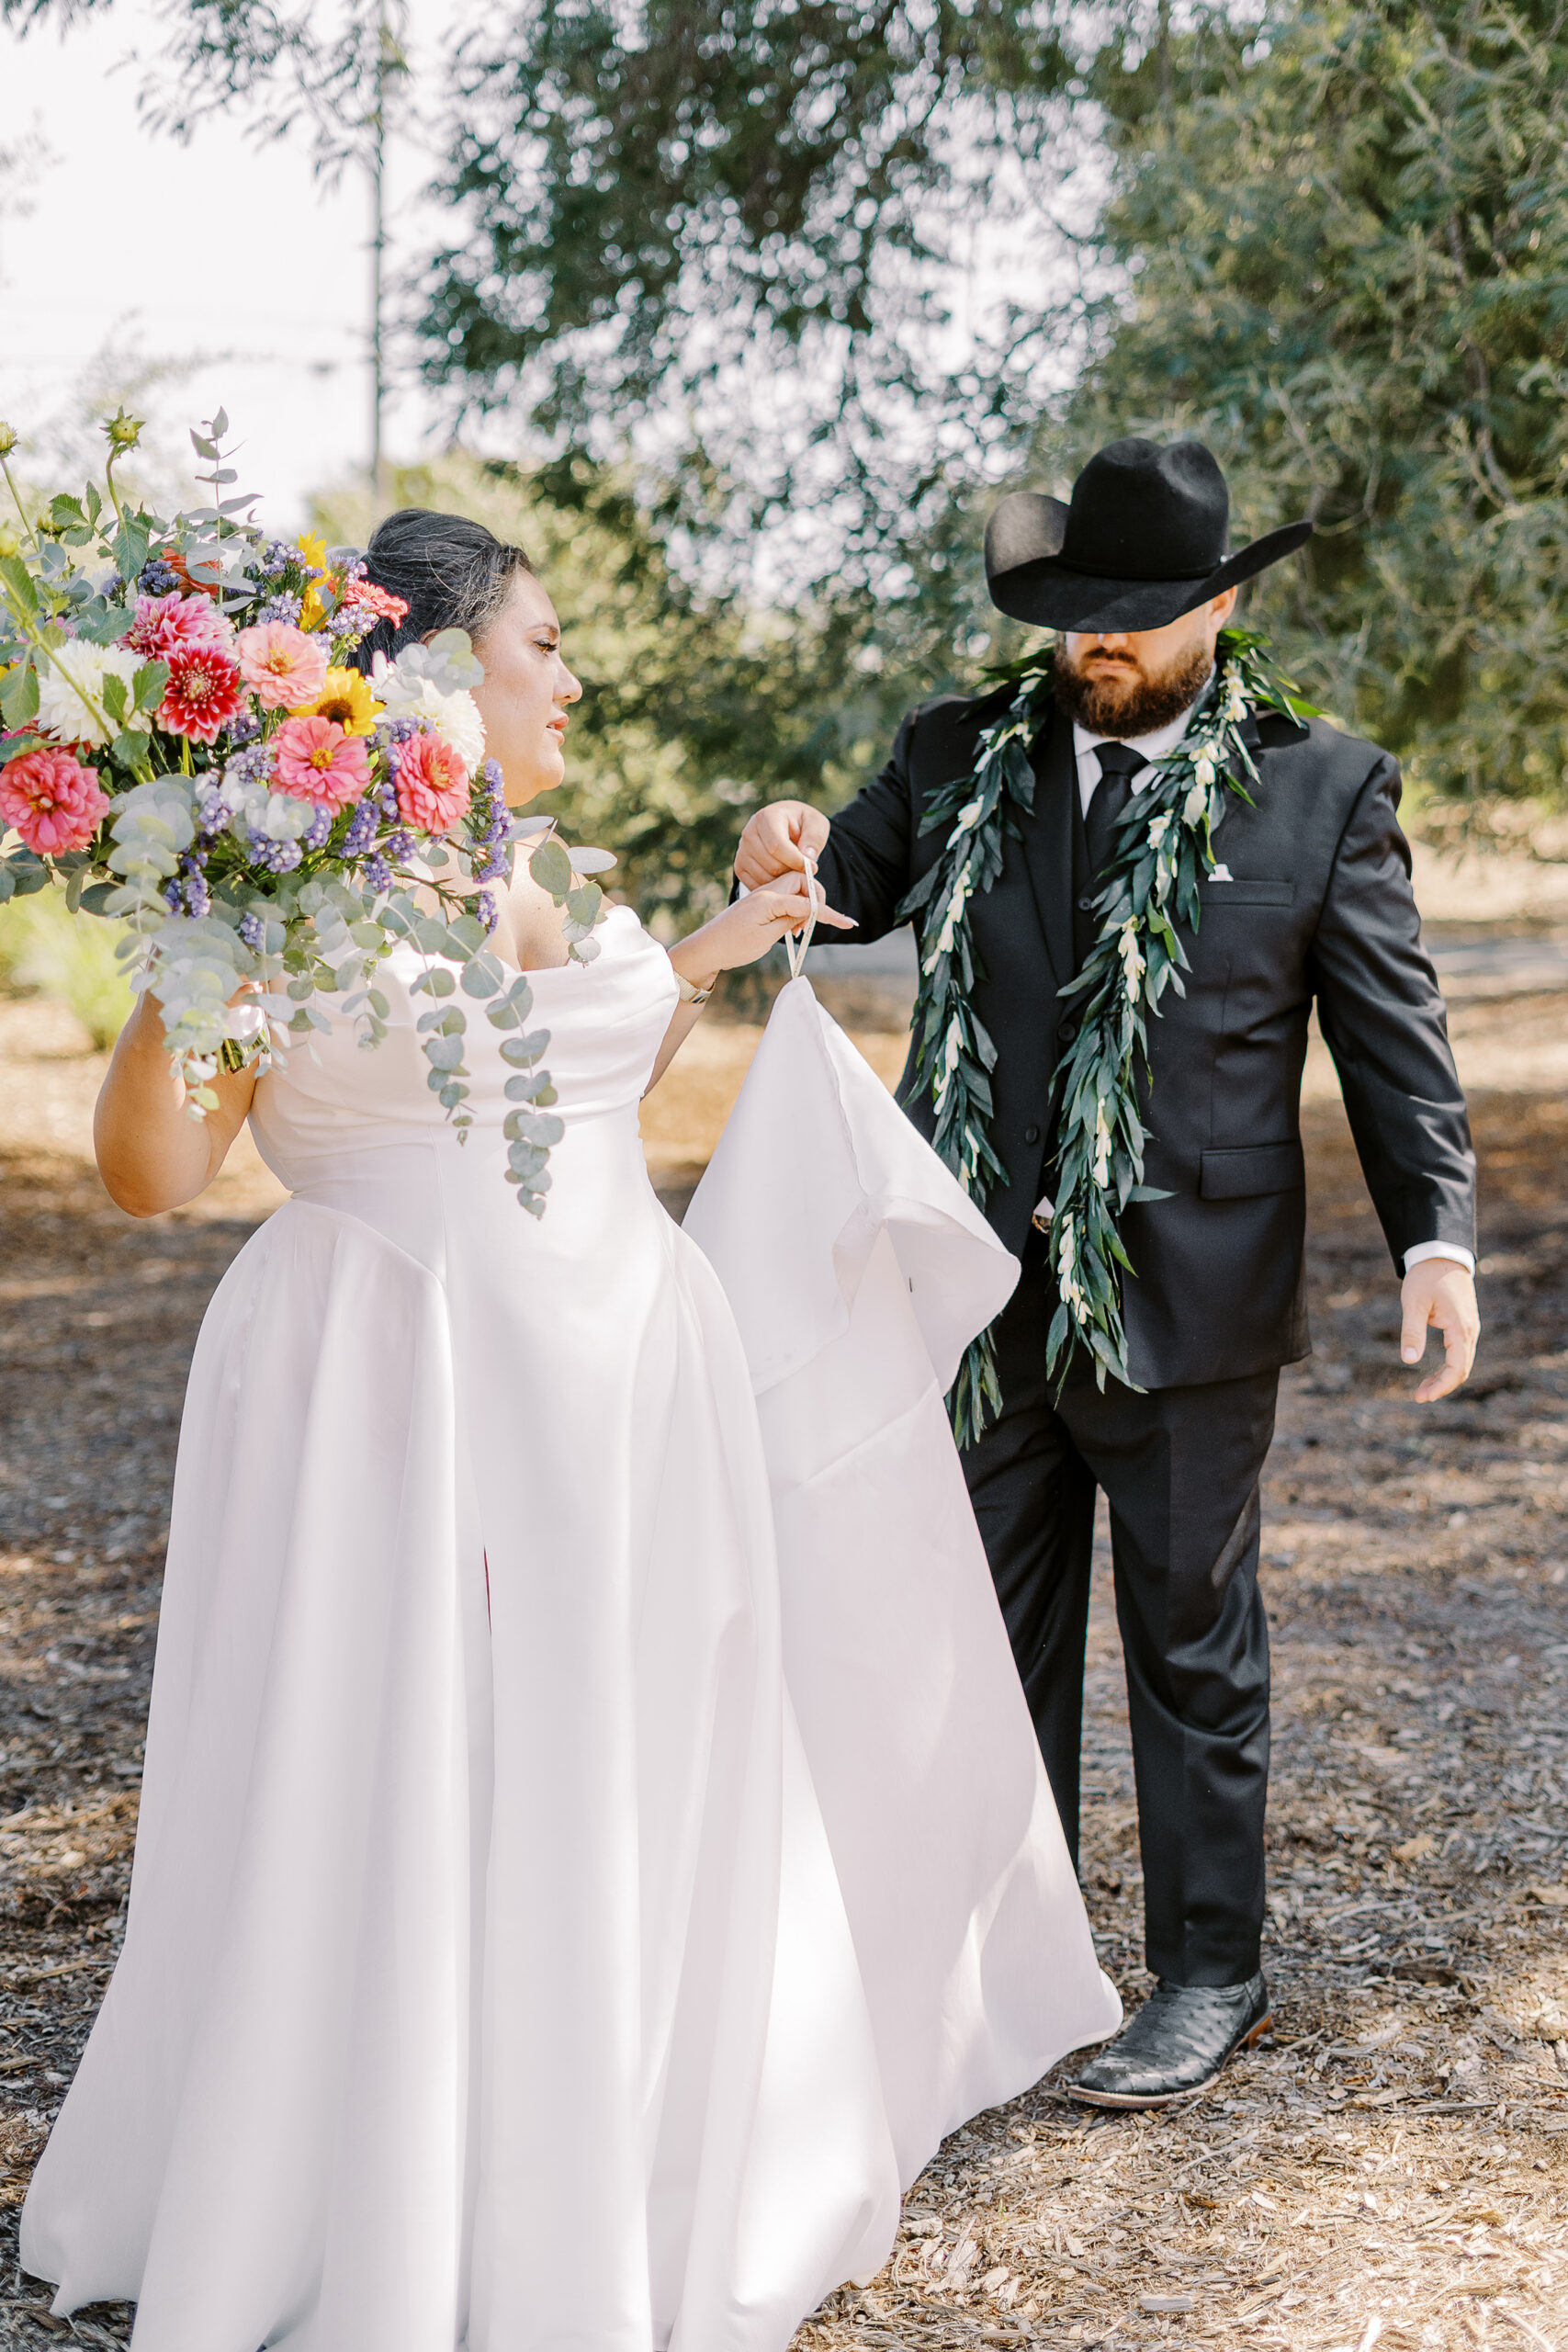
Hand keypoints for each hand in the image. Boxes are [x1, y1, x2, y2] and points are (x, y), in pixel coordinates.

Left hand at [671, 875, 853, 989]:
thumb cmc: (733, 946)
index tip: (846, 923)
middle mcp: (765, 891)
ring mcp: (761, 895)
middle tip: (810, 925)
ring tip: (798, 930)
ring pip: (793, 889)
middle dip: (814, 899)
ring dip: (803, 905)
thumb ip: (788, 921)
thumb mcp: (766, 938)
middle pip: (801, 882)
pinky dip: (793, 908)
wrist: (706, 948)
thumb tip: (804, 913)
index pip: (806, 902)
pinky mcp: (758, 902)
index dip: (828, 913)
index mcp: (768, 899)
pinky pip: (783, 897)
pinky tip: (790, 926)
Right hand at [735, 801, 832, 890]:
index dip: (796, 860)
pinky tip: (784, 876)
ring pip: (765, 878)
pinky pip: (757, 885)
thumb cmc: (802, 824)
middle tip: (804, 870)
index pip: (777, 845)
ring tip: (794, 870)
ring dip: (783, 880)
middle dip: (791, 872)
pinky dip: (773, 886)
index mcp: (767, 817)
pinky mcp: (740, 866)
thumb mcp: (816, 824)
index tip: (812, 867)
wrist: (785, 827)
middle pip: (772, 865)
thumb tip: (808, 857)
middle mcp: (749, 832)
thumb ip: (815, 838)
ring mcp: (741, 851)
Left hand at [1399, 1259, 1479, 1401]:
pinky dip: (1447, 1366)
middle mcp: (1470, 1331)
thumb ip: (1412, 1332)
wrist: (1440, 1255)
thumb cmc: (1426, 1277)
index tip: (1422, 1397)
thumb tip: (1408, 1360)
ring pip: (1462, 1362)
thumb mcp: (1414, 1303)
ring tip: (1423, 1389)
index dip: (1441, 1385)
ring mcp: (1469, 1328)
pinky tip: (1432, 1373)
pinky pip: (1459, 1353)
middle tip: (1419, 1397)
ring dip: (1444, 1378)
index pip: (1457, 1368)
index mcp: (1461, 1328)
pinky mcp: (1463, 1325)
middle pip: (1462, 1369)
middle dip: (1442, 1386)